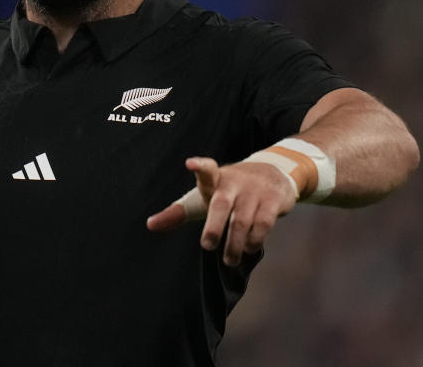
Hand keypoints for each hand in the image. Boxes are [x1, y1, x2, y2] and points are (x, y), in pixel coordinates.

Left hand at [146, 157, 296, 265]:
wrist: (273, 173)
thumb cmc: (229, 191)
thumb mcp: (204, 196)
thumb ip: (178, 212)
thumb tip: (150, 225)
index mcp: (214, 178)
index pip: (206, 169)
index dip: (199, 166)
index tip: (190, 163)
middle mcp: (233, 182)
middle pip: (221, 204)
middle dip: (213, 227)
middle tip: (207, 246)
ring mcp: (254, 190)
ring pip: (242, 221)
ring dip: (234, 244)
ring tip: (229, 259)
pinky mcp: (273, 200)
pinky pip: (262, 225)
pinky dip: (254, 241)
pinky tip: (248, 248)